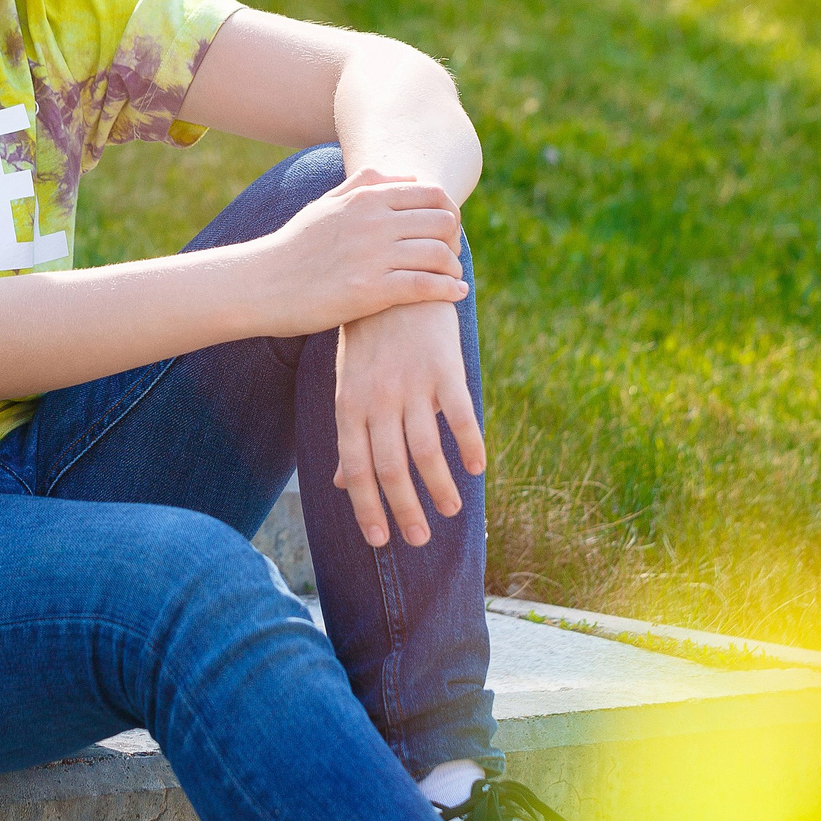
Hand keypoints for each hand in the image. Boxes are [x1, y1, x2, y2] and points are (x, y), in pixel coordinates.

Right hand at [249, 168, 466, 338]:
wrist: (260, 285)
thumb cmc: (294, 247)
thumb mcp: (325, 204)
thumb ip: (363, 184)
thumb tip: (402, 174)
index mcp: (366, 197)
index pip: (432, 194)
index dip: (449, 212)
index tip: (446, 232)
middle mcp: (373, 221)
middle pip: (442, 222)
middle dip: (454, 239)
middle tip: (450, 256)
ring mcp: (372, 256)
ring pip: (439, 254)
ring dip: (453, 267)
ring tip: (452, 277)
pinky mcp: (370, 291)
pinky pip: (425, 286)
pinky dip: (447, 289)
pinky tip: (455, 294)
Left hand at [333, 300, 485, 546]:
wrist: (397, 280)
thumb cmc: (370, 340)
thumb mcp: (350, 384)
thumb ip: (352, 436)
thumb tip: (343, 485)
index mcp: (350, 405)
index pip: (356, 469)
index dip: (367, 508)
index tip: (380, 540)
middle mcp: (378, 399)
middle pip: (390, 468)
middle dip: (404, 510)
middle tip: (418, 539)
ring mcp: (412, 383)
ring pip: (425, 450)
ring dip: (439, 487)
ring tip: (450, 511)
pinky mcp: (444, 367)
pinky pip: (459, 416)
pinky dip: (469, 446)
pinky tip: (477, 468)